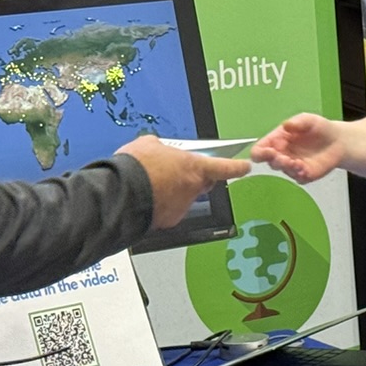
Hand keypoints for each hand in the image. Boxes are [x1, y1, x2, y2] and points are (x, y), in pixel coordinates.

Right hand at [115, 137, 249, 229]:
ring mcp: (182, 206)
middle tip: (177, 172)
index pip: (224, 168)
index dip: (236, 167)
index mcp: (194, 167)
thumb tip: (158, 150)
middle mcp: (192, 188)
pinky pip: (169, 210)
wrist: (121, 193)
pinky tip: (147, 197)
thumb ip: (162, 147)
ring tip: (151, 184)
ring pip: (183, 198)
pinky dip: (161, 205)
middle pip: (203, 184)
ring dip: (173, 192)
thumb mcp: (149, 145)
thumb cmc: (136, 167)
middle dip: (194, 178)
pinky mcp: (169, 220)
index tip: (245, 167)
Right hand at [250, 114, 348, 183]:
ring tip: (296, 163)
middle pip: (270, 162)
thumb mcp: (309, 120)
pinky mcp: (304, 174)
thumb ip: (297, 122)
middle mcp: (282, 154)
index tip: (268, 151)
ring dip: (288, 168)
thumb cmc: (320, 128)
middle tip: (284, 158)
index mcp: (277, 140)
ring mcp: (293, 166)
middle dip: (275, 161)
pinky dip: (299, 175)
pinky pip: (298, 178)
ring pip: (283, 171)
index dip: (260, 152)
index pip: (260, 149)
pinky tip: (304, 170)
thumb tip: (286, 125)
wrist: (338, 140)